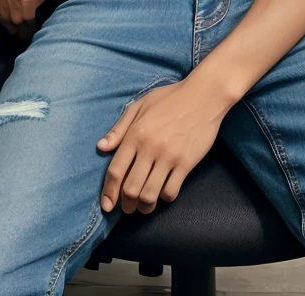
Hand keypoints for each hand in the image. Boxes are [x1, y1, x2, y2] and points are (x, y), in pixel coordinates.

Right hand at [0, 0, 54, 38]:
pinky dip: (11, 26)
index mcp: (38, 3)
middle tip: (33, 23)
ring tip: (23, 25)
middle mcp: (25, 13)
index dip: (45, 22)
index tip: (45, 20)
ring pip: (19, 31)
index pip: (44, 22)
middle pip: (31, 31)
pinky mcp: (0, 13)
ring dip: (21, 28)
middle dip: (33, 29)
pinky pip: (7, 26)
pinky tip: (13, 24)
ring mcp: (12, 15)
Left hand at [97, 78, 228, 214]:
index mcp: (135, 134)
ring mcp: (169, 157)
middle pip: (131, 189)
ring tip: (143, 206)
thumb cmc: (169, 99)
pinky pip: (171, 192)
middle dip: (126, 205)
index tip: (107, 206)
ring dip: (144, 207)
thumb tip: (101, 147)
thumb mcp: (139, 105)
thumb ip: (119, 128)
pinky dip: (164, 198)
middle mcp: (150, 148)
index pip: (115, 170)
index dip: (108, 192)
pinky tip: (162, 192)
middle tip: (127, 208)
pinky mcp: (186, 163)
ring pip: (150, 195)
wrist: (203, 96)